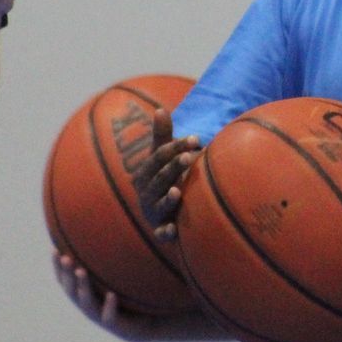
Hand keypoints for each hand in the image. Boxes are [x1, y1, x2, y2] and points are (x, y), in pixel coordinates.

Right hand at [52, 251, 166, 341]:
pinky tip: (112, 295)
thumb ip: (104, 262)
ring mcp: (99, 316)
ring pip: (87, 303)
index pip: (65, 281)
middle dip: (67, 274)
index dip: (57, 268)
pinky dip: (110, 306)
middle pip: (72, 291)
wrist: (141, 325)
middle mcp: (88, 306)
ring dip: (83, 286)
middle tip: (66, 258)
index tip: (54, 250)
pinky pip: (110, 317)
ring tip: (81, 271)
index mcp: (83, 295)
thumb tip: (98, 230)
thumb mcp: (112, 279)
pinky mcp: (114, 325)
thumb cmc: (124, 298)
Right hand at [134, 117, 198, 241]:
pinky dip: (166, 232)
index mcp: (145, 173)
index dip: (175, 147)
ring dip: (167, 198)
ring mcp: (152, 212)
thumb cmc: (164, 179)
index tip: (196, 139)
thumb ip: (162, 136)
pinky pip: (161, 233)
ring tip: (177, 191)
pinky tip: (174, 229)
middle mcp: (145, 192)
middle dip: (173, 167)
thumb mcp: (161, 158)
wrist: (160, 214)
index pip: (158, 156)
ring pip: (159, 204)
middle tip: (190, 157)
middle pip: (160, 178)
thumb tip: (160, 109)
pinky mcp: (160, 230)